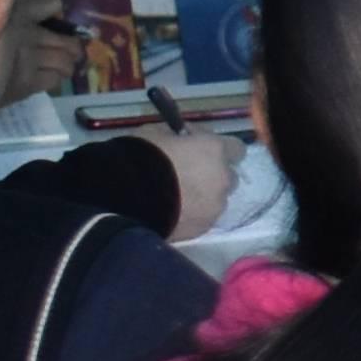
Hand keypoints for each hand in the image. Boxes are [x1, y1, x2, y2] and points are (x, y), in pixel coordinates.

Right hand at [144, 114, 244, 235]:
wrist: (124, 198)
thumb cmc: (140, 157)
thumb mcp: (157, 132)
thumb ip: (180, 136)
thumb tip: (185, 139)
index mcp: (215, 150)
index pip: (236, 148)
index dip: (221, 149)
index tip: (204, 150)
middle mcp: (223, 178)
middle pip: (229, 177)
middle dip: (214, 176)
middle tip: (190, 175)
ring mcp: (215, 206)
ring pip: (217, 200)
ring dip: (205, 197)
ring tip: (178, 198)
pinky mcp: (202, 228)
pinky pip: (204, 218)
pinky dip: (194, 214)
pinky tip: (173, 212)